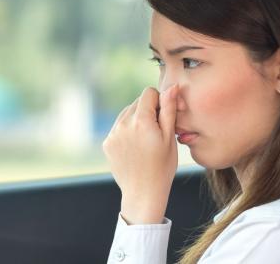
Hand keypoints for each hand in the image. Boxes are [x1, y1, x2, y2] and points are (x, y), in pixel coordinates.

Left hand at [102, 85, 178, 223]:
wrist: (143, 193)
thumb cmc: (162, 167)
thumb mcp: (170, 137)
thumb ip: (169, 109)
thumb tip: (172, 86)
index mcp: (141, 121)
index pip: (148, 93)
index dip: (159, 103)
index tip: (163, 120)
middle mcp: (123, 124)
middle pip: (137, 103)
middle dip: (148, 111)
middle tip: (156, 133)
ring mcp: (113, 134)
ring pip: (126, 114)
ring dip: (136, 120)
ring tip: (145, 142)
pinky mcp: (107, 143)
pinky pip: (118, 127)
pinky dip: (127, 132)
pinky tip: (135, 148)